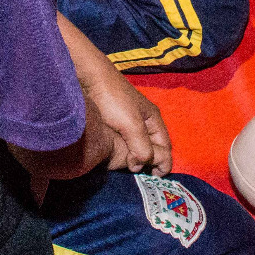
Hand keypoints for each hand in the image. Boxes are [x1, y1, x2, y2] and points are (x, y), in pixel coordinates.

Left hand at [59, 15, 171, 174]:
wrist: (88, 77)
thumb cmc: (113, 99)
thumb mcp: (132, 124)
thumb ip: (141, 146)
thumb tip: (140, 166)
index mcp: (153, 119)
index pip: (165, 146)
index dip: (164, 162)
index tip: (156, 177)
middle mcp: (143, 120)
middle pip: (152, 146)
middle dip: (149, 161)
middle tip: (138, 175)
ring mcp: (128, 120)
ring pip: (137, 144)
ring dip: (134, 156)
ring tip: (126, 168)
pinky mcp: (113, 121)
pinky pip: (123, 141)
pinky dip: (123, 150)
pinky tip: (114, 156)